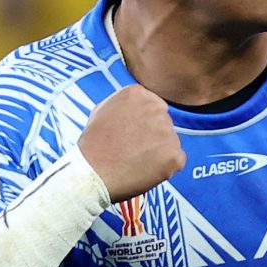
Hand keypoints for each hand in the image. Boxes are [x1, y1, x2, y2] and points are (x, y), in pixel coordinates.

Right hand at [77, 86, 185, 200]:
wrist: (91, 173)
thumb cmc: (93, 144)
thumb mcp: (103, 110)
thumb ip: (127, 103)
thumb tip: (142, 104)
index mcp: (138, 94)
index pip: (154, 107)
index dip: (142, 124)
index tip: (130, 133)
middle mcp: (156, 109)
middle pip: (164, 123)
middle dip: (152, 136)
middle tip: (131, 149)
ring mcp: (167, 132)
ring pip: (170, 141)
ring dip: (158, 151)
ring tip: (134, 159)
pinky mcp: (175, 154)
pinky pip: (176, 159)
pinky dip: (164, 167)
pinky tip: (144, 169)